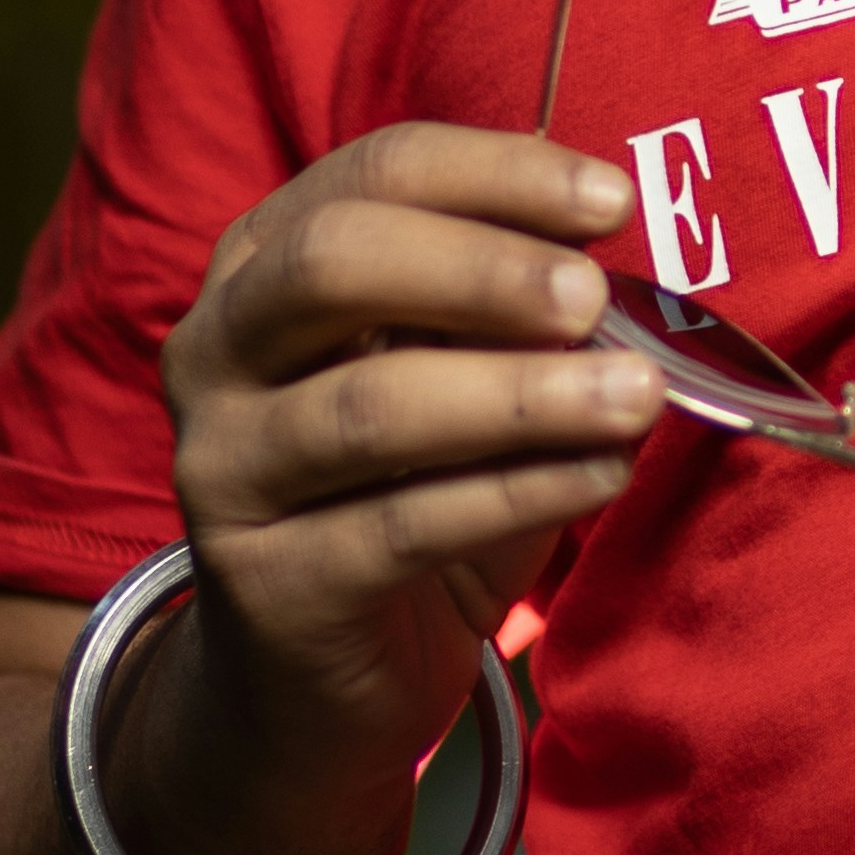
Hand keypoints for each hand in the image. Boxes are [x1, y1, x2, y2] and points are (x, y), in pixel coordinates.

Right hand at [154, 123, 661, 840]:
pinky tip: (604, 477)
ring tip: (636, 399)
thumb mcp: (462, 379)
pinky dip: (520, 493)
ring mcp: (224, 471)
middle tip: (595, 298)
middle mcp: (217, 351)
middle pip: (333, 263)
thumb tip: (629, 270)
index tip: (612, 201)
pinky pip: (403, 527)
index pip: (373, 174)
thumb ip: (520, 317)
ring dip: (522, 396)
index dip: (496, 173)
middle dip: (481, 269)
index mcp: (264, 263)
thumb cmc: (410, 492)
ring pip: (371, 407)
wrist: (320, 681)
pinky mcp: (267, 587)